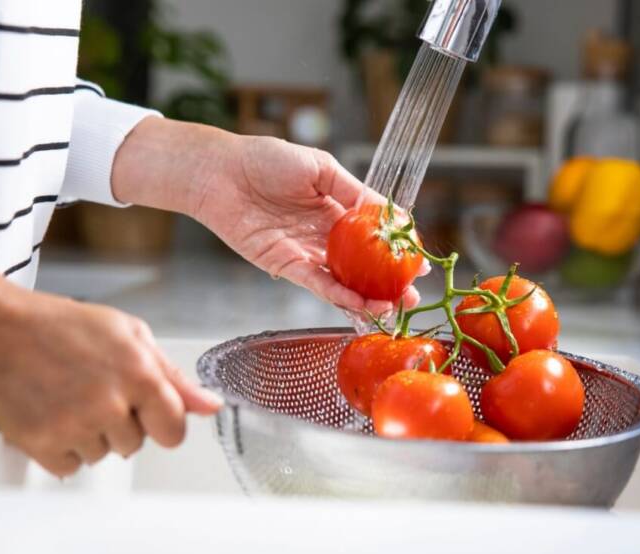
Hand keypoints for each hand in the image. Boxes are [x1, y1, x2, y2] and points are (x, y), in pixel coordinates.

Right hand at [0, 291, 220, 476]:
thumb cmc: (58, 325)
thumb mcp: (128, 334)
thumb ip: (173, 375)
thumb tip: (209, 405)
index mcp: (139, 373)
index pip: (175, 431)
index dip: (161, 422)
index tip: (147, 413)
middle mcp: (110, 403)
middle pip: (136, 445)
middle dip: (121, 424)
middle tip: (94, 391)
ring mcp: (75, 426)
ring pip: (102, 456)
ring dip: (90, 436)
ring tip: (68, 399)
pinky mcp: (42, 444)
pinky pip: (70, 467)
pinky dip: (61, 449)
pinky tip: (51, 416)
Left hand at [192, 135, 422, 313]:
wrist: (220, 172)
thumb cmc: (265, 159)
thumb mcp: (319, 166)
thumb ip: (353, 191)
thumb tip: (388, 211)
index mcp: (337, 208)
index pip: (375, 234)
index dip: (398, 249)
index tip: (419, 262)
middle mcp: (324, 235)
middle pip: (364, 265)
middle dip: (389, 283)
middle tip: (412, 298)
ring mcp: (306, 252)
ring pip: (344, 281)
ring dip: (368, 297)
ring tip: (393, 308)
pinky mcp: (285, 265)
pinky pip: (317, 284)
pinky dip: (339, 296)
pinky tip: (359, 304)